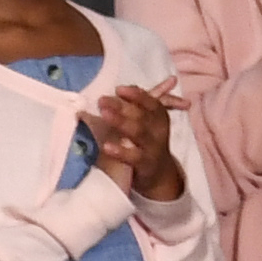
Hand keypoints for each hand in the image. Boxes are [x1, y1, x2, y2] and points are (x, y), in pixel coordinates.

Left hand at [86, 80, 188, 202]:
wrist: (158, 174)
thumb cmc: (146, 142)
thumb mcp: (146, 122)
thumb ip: (136, 104)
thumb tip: (119, 86)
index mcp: (159, 118)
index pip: (151, 103)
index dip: (137, 95)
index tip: (119, 89)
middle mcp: (158, 131)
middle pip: (142, 115)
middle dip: (122, 106)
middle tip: (102, 100)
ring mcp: (152, 148)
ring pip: (138, 132)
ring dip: (121, 122)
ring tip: (104, 114)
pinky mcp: (144, 165)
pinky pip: (133, 157)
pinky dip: (120, 151)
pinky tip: (106, 146)